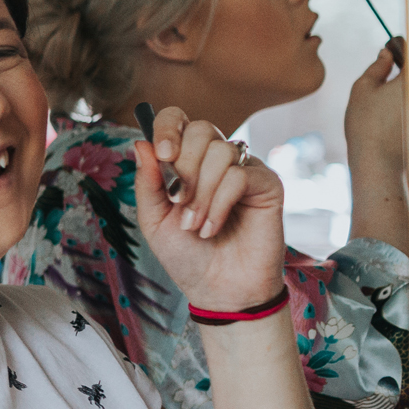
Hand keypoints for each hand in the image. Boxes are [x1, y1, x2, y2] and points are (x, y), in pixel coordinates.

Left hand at [133, 108, 285, 310]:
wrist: (217, 289)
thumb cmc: (185, 254)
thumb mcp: (153, 218)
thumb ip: (147, 181)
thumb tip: (140, 143)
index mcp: (186, 160)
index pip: (178, 119)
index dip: (167, 127)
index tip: (162, 154)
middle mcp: (216, 159)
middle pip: (201, 129)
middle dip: (183, 166)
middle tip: (177, 201)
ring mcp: (245, 170)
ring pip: (220, 152)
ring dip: (200, 193)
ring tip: (193, 225)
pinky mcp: (268, 185)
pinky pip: (240, 175)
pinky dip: (219, 203)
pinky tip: (212, 228)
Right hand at [345, 41, 406, 176]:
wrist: (378, 161)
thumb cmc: (366, 124)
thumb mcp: (363, 89)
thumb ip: (376, 67)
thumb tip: (386, 54)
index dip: (401, 45)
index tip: (391, 45)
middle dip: (406, 64)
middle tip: (388, 63)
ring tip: (388, 90)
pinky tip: (394, 110)